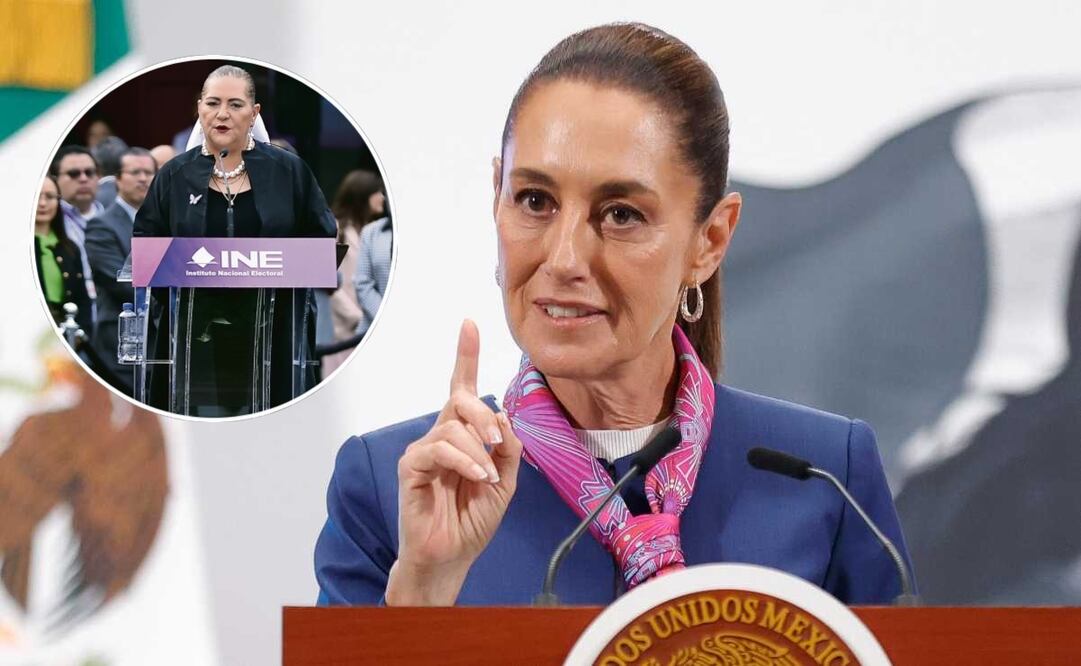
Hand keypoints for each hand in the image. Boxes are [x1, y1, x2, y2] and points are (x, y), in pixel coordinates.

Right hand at [385, 320, 521, 604]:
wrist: (451, 556)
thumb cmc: (471, 520)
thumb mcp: (505, 481)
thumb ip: (509, 449)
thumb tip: (504, 419)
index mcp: (463, 435)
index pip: (463, 388)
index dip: (465, 355)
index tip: (469, 324)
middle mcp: (441, 436)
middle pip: (462, 399)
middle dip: (485, 415)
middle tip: (498, 440)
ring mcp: (424, 451)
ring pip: (452, 425)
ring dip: (478, 449)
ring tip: (487, 475)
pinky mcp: (411, 468)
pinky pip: (438, 449)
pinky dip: (464, 460)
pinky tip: (476, 475)